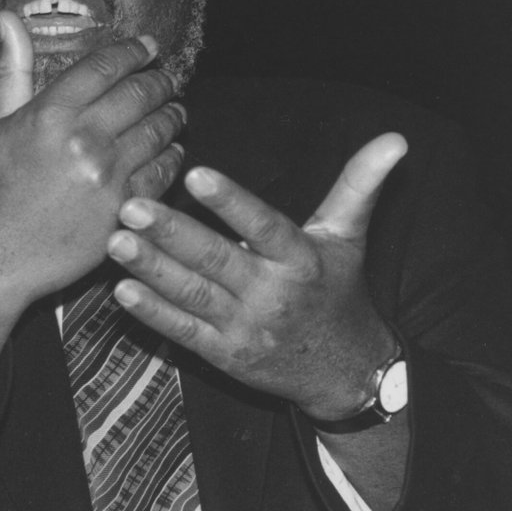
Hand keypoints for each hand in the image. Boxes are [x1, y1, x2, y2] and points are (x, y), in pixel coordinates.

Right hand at [0, 11, 186, 322]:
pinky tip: (172, 151)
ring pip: (159, 130)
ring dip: (172, 115)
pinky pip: (163, 172)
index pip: (106, 66)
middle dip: (160, 81)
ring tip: (175, 111)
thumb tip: (7, 19)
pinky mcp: (124, 209)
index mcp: (50, 113)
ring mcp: (108, 175)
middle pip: (140, 93)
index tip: (148, 46)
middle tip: (167, 79)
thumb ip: (11, 71)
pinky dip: (173, 157)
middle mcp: (84, 139)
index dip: (134, 51)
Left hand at [106, 133, 407, 418]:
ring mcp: (244, 328)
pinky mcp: (223, 354)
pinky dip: (152, 313)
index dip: (230, 202)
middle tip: (131, 206)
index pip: (261, 225)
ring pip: (191, 294)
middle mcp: (270, 294)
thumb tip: (395, 139)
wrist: (344, 371)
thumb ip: (358, 185)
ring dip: (151, 268)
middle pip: (215, 260)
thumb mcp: (349, 237)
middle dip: (171, 233)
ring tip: (116, 241)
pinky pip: (183, 331)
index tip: (195, 174)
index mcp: (299, 259)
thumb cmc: (338, 291)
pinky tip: (122, 289)